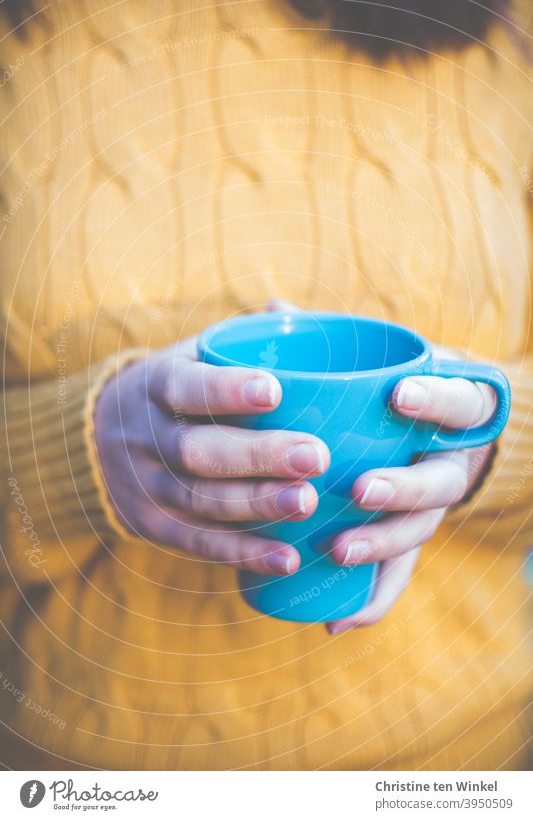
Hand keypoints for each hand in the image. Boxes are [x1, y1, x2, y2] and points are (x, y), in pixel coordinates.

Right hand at [93, 333, 329, 574]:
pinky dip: (243, 552)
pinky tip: (288, 557)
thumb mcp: (189, 355)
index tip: (276, 391)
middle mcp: (143, 435)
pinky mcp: (152, 525)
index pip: (187, 386)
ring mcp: (144, 485)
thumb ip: (239, 339)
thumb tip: (289, 309)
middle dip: (258, 456)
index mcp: (156, 383)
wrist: (100, 438)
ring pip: (200, 499)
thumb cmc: (175, 390)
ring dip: (257, 505)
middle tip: (316, 456)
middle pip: (198, 451)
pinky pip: (198, 543)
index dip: (227, 391)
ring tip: (308, 503)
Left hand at [327, 356, 497, 633]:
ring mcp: (432, 504)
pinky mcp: (410, 541)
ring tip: (338, 550)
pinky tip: (337, 622)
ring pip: (421, 531)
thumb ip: (327, 339)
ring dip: (383, 544)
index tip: (396, 395)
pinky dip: (372, 602)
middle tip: (361, 489)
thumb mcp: (373, 364)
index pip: (459, 402)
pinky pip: (400, 577)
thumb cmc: (390, 396)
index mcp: (449, 411)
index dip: (435, 400)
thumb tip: (272, 307)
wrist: (428, 436)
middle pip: (441, 481)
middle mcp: (447, 460)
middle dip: (403, 487)